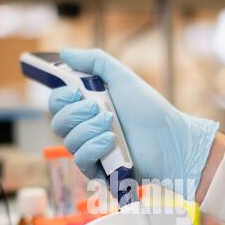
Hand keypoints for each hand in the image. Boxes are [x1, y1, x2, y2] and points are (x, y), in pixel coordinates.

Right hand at [49, 48, 218, 198]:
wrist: (169, 138)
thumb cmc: (148, 109)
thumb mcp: (121, 77)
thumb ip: (94, 61)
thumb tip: (64, 52)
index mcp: (86, 108)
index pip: (56, 104)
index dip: (61, 97)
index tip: (76, 92)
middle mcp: (85, 130)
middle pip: (58, 124)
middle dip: (77, 113)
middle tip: (101, 108)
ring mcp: (91, 152)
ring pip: (69, 142)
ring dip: (89, 130)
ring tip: (112, 125)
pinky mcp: (99, 171)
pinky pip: (81, 161)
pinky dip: (93, 149)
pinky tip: (111, 141)